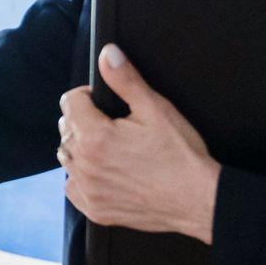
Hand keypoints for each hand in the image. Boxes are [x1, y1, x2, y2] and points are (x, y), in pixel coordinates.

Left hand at [59, 44, 220, 243]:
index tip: (103, 102)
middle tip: (111, 125)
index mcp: (95, 138)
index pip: (70, 102)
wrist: (200, 201)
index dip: (87, 96)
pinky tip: (105, 172)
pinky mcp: (96, 210)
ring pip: (67, 158)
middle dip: (82, 121)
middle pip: (65, 130)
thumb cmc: (181, 156)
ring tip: (108, 147)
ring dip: (80, 149)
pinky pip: (73, 188)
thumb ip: (125, 79)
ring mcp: (88, 191)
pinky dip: (82, 178)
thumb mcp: (156, 109)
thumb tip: (107, 55)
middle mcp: (85, 166)